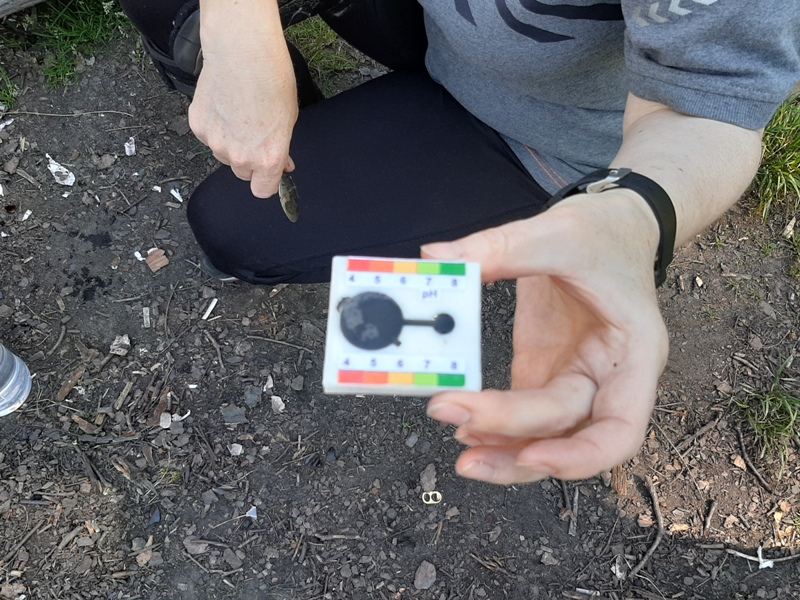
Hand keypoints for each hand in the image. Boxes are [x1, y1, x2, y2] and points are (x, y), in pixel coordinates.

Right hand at [189, 2, 297, 197]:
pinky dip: (215, 127)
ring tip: (240, 115)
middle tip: (256, 135)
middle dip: (250, 160)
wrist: (242, 53)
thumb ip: (281, 148)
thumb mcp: (289, 120)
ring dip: (231, 144)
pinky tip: (224, 106)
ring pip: (224, 156)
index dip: (267, 181)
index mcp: (267, 158)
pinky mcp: (198, 126)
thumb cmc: (271, 80)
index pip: (263, 191)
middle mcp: (239, 156)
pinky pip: (208, 137)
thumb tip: (281, 163)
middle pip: (243, 174)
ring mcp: (215, 143)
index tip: (270, 172)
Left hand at [421, 192, 668, 484]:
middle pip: (564, 430)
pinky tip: (465, 421)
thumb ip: (499, 248)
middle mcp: (606, 377)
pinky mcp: (544, 369)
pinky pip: (520, 412)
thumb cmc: (608, 234)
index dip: (579, 456)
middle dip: (510, 436)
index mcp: (632, 354)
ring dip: (501, 446)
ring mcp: (572, 377)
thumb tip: (436, 259)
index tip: (532, 455)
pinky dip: (494, 422)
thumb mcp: (560, 233)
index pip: (620, 430)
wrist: (615, 225)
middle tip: (455, 420)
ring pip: (541, 434)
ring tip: (458, 442)